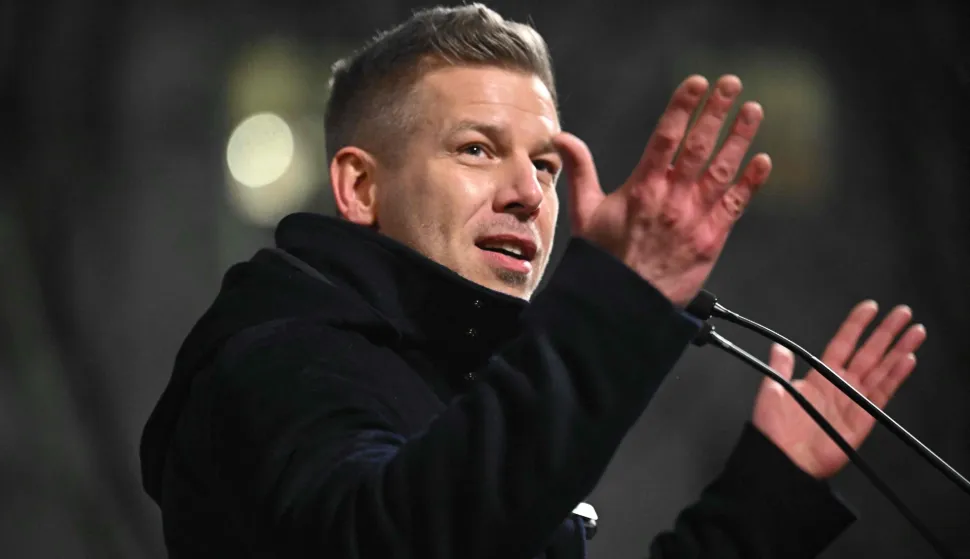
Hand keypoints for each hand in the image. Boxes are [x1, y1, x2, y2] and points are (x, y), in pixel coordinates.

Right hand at [554, 75, 770, 305]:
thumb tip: (563, 138)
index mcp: (642, 188)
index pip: (666, 137)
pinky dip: (751, 183)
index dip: (683, 107)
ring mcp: (695, 218)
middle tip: (731, 85)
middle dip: (716, 112)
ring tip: (752, 111)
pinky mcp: (712, 239)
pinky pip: (736, 206)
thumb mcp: (585, 212)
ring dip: (740, 138)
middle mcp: (672, 198)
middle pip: (699, 146)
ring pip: (723, 170)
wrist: (623, 303)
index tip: (697, 83)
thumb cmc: (604, 259)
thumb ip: (581, 170)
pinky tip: (763, 161)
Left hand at [752, 301, 926, 478]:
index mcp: (819, 377)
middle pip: (868, 353)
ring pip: (881, 370)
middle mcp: (840, 386)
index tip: (869, 308)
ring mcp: (853, 401)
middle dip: (886, 333)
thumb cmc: (772, 430)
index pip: (842, 344)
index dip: (856, 326)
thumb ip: (779, 367)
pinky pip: (882, 394)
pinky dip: (895, 376)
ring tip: (915, 331)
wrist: (781, 460)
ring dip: (898, 350)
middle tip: (902, 312)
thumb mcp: (771, 391)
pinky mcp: (863, 419)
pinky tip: (907, 359)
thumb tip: (778, 347)